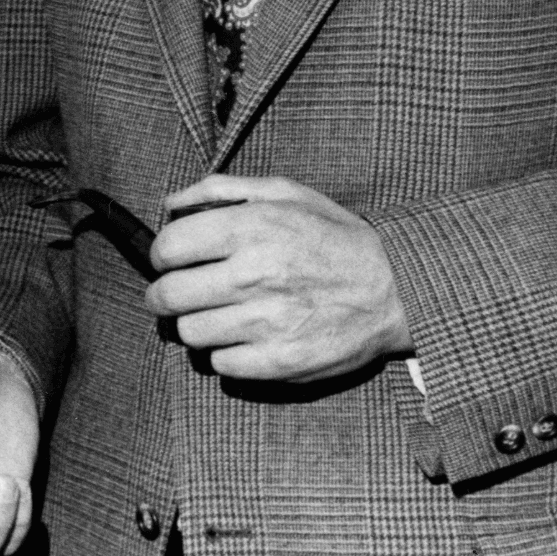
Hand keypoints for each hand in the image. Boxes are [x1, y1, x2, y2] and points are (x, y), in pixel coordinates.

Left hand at [143, 176, 407, 381]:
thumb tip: (169, 206)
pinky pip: (221, 365)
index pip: (169, 248)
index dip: (160, 255)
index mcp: (252, 228)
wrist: (396, 289)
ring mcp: (268, 323)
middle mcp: (255, 275)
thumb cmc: (334, 237)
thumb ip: (220, 190)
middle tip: (174, 294)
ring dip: (195, 325)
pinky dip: (224, 354)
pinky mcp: (281, 362)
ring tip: (216, 315)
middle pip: (169, 296)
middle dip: (163, 295)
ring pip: (190, 333)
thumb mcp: (285, 193)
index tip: (168, 261)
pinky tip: (242, 338)